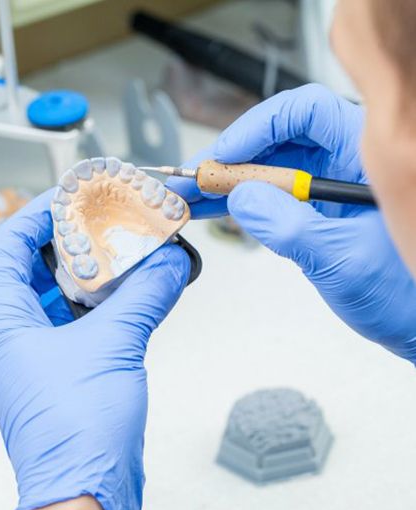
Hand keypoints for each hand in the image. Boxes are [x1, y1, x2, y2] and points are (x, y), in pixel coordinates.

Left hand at [0, 189, 189, 509]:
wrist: (87, 492)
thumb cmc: (76, 433)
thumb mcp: (114, 345)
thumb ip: (145, 295)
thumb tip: (170, 263)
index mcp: (2, 323)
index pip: (10, 246)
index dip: (38, 214)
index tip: (71, 197)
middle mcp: (13, 336)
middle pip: (37, 267)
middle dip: (73, 242)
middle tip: (106, 220)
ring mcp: (37, 354)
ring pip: (61, 295)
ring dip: (93, 274)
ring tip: (124, 249)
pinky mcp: (63, 370)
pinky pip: (80, 322)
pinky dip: (105, 304)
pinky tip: (133, 291)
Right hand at [168, 84, 415, 362]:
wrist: (412, 320)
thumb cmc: (404, 290)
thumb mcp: (345, 259)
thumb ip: (290, 228)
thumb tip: (241, 199)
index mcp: (366, 156)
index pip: (307, 113)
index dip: (260, 127)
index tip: (226, 156)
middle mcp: (343, 163)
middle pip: (277, 139)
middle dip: (230, 158)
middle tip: (194, 179)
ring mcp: (324, 187)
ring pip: (267, 168)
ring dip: (226, 182)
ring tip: (191, 196)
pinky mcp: (310, 211)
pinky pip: (268, 197)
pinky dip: (237, 203)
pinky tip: (211, 209)